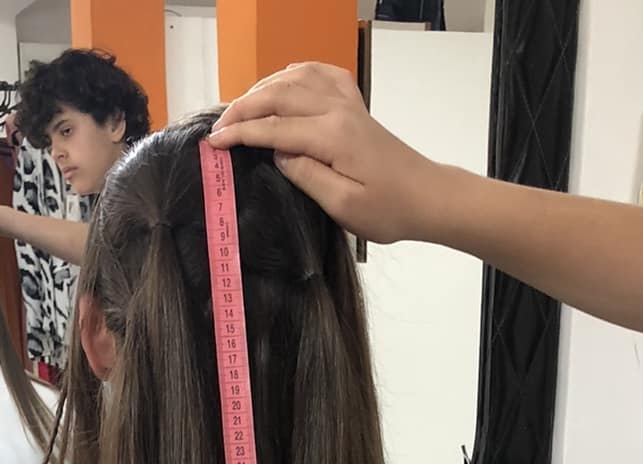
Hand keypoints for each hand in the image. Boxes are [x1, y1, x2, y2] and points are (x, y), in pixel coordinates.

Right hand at [208, 62, 447, 245]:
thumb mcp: (344, 205)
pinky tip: (284, 82)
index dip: (240, 133)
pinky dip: (296, 73)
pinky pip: (321, 74)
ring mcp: (348, 103)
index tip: (213, 143)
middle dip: (242, 108)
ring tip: (241, 107)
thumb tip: (278, 153)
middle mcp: (338, 110)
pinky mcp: (355, 105)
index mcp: (333, 135)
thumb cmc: (390, 210)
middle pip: (278, 95)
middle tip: (219, 127)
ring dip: (263, 88)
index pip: (274, 127)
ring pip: (295, 78)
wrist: (428, 197)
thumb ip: (306, 175)